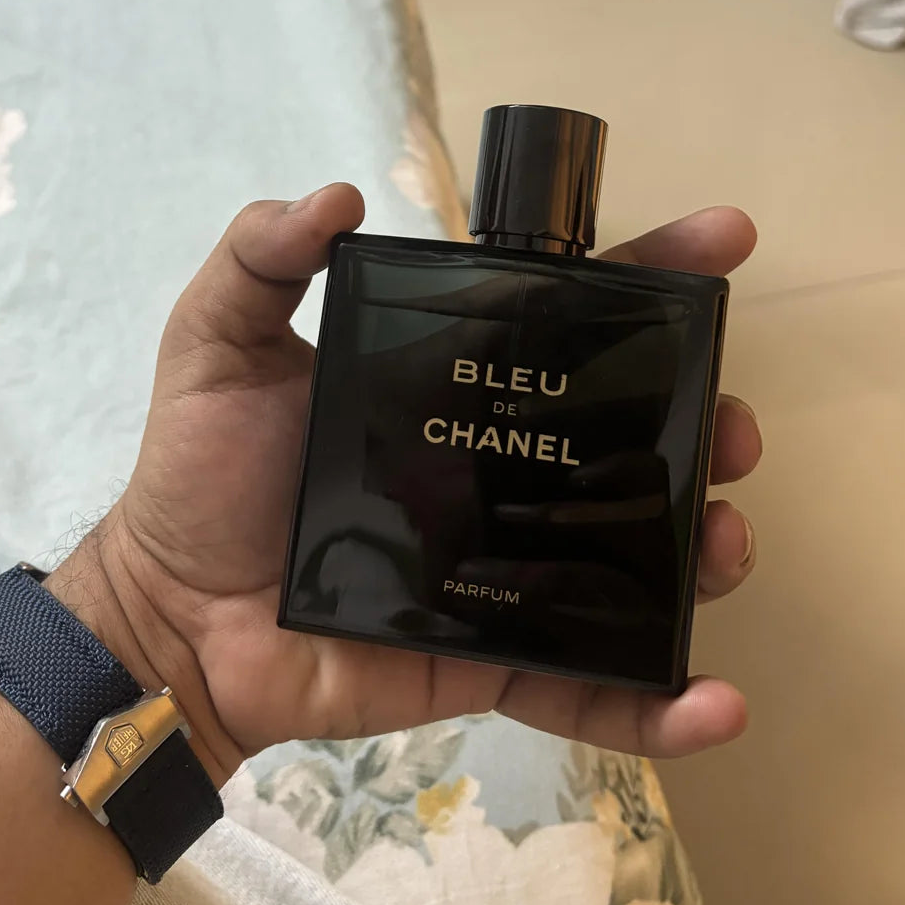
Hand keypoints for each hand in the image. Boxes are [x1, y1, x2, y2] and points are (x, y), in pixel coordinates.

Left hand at [57, 186, 760, 783]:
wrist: (174, 618)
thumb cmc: (202, 474)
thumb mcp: (216, 344)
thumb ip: (258, 260)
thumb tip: (338, 195)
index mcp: (456, 388)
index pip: (568, 321)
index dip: (650, 275)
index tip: (724, 241)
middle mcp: (498, 470)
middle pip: (629, 437)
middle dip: (704, 421)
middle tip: (730, 427)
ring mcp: (504, 567)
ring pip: (632, 557)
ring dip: (706, 546)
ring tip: (723, 537)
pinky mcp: (490, 659)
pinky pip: (584, 687)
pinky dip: (658, 708)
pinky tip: (719, 703)